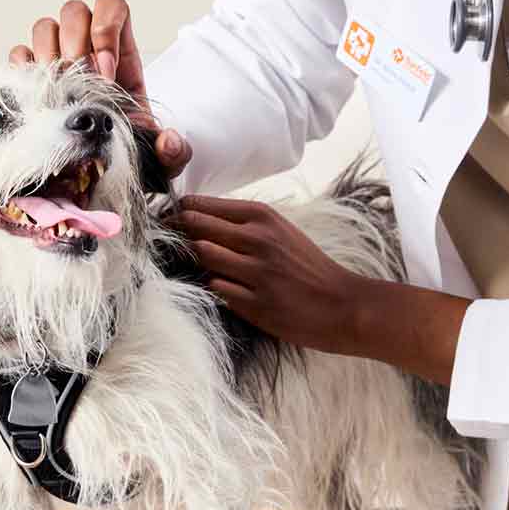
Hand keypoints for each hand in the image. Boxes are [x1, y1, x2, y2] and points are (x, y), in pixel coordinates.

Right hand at [9, 0, 191, 179]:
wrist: (100, 165)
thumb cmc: (130, 146)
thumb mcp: (161, 154)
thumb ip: (173, 151)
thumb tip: (168, 143)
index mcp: (120, 50)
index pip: (111, 5)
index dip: (106, 29)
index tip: (106, 74)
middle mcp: (86, 44)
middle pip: (74, 11)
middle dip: (75, 45)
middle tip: (79, 84)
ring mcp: (56, 56)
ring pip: (44, 27)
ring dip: (48, 56)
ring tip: (57, 92)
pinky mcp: (32, 75)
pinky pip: (19, 53)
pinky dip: (24, 69)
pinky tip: (37, 95)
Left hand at [173, 196, 367, 352]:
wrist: (341, 303)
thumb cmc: (307, 265)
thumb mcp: (280, 230)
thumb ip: (242, 222)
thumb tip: (197, 216)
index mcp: (262, 216)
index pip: (202, 205)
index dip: (179, 212)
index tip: (168, 219)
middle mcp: (257, 239)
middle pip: (195, 227)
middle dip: (176, 233)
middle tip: (167, 240)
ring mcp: (255, 272)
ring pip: (202, 257)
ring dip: (193, 261)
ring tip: (193, 264)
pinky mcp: (254, 303)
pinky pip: (215, 288)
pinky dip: (212, 286)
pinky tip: (221, 287)